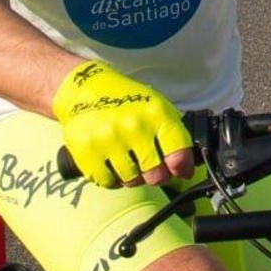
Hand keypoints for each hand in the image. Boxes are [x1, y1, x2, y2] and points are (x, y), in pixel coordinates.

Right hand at [51, 61, 193, 188]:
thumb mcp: (155, 106)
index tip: (179, 170)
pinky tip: (110, 161)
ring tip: (127, 159)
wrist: (83, 88)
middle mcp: (134, 126)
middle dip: (155, 174)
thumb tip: (187, 167)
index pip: (179, 155)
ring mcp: (109, 140)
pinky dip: (111, 177)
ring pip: (131, 181)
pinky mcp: (87, 152)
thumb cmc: (125, 100)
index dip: (182, 168)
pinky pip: (108, 182)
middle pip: (156, 175)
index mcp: (156, 113)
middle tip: (149, 165)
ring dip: (132, 176)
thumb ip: (173, 134)